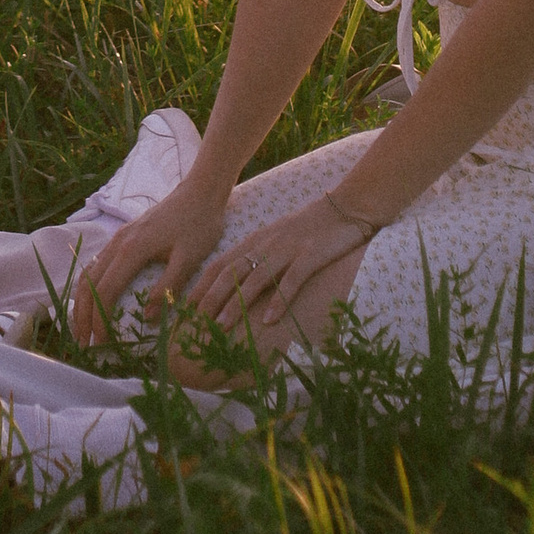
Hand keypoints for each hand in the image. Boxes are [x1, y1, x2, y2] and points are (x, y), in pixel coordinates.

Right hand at [71, 180, 228, 344]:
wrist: (200, 191)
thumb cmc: (199, 225)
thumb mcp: (190, 259)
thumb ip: (168, 288)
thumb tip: (146, 317)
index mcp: (132, 250)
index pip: (106, 291)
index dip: (100, 320)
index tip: (101, 344)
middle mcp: (118, 243)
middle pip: (89, 284)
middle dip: (83, 316)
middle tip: (84, 345)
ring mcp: (118, 237)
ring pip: (89, 272)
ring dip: (82, 302)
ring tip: (84, 328)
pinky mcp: (124, 236)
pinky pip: (97, 264)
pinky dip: (90, 286)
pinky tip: (95, 300)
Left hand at [180, 191, 374, 360]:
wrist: (347, 207)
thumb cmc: (310, 229)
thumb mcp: (279, 240)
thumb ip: (260, 258)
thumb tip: (239, 287)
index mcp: (256, 241)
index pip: (221, 264)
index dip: (202, 285)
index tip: (186, 308)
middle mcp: (266, 244)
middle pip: (232, 272)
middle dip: (211, 297)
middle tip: (195, 322)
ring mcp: (288, 249)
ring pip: (256, 277)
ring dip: (237, 303)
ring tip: (222, 325)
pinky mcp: (311, 255)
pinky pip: (292, 279)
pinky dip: (279, 299)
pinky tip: (271, 320)